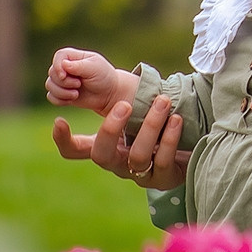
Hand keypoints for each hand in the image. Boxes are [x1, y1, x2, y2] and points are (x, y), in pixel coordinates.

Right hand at [44, 48, 136, 114]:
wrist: (108, 94)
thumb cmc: (104, 77)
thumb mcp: (95, 68)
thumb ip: (79, 66)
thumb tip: (63, 65)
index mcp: (72, 56)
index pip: (58, 56)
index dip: (58, 66)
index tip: (64, 76)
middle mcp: (64, 67)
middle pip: (52, 73)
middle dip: (64, 82)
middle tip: (79, 85)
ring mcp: (62, 80)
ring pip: (49, 85)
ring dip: (62, 92)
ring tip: (76, 94)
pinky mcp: (61, 93)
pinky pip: (51, 97)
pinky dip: (59, 100)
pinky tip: (71, 100)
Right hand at [52, 94, 189, 189]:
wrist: (192, 150)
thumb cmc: (160, 127)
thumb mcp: (137, 113)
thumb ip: (121, 99)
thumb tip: (102, 72)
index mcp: (108, 146)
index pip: (75, 151)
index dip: (63, 141)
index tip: (58, 120)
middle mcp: (119, 163)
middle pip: (101, 155)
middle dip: (110, 129)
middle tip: (124, 104)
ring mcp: (140, 174)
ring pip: (137, 156)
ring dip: (150, 125)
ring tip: (162, 101)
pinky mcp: (164, 179)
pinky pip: (163, 161)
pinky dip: (169, 138)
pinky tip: (176, 119)